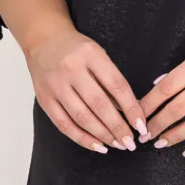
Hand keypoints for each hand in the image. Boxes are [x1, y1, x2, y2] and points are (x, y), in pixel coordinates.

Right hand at [26, 28, 147, 152]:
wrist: (44, 40)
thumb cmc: (77, 49)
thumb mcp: (99, 55)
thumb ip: (112, 79)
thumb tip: (130, 111)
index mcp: (91, 55)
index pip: (117, 85)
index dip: (131, 108)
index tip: (141, 124)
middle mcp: (72, 70)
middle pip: (99, 104)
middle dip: (118, 127)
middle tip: (130, 142)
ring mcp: (56, 86)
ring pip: (82, 117)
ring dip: (102, 135)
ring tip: (117, 144)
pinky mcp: (45, 99)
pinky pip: (64, 124)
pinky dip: (82, 138)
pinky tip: (97, 145)